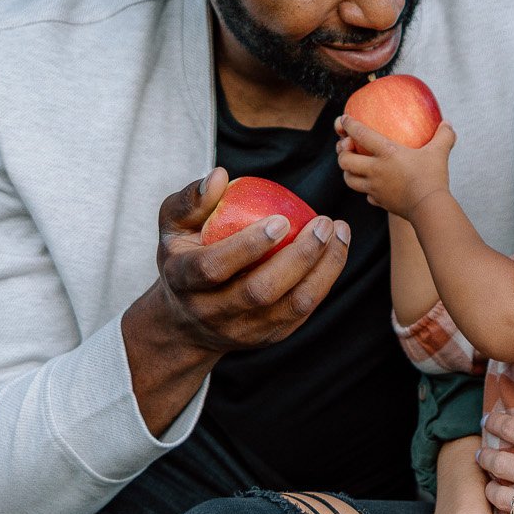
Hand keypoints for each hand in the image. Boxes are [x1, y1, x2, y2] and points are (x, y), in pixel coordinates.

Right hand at [139, 167, 351, 357]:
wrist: (187, 322)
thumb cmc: (184, 258)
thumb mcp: (174, 227)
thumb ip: (192, 200)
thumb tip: (219, 176)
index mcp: (183, 279)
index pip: (214, 268)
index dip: (247, 246)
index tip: (281, 219)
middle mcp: (212, 311)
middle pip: (260, 291)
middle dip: (299, 256)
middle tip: (323, 223)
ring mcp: (243, 330)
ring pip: (291, 306)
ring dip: (323, 269)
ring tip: (339, 233)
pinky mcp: (269, 337)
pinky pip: (303, 312)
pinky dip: (324, 281)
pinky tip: (335, 251)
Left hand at [335, 115, 456, 221]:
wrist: (429, 207)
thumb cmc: (432, 177)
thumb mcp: (439, 152)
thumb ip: (443, 135)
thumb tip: (447, 123)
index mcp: (387, 153)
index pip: (361, 134)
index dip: (349, 125)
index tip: (344, 119)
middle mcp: (376, 170)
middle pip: (345, 161)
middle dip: (342, 153)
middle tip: (347, 147)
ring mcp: (375, 188)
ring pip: (350, 180)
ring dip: (348, 172)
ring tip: (354, 166)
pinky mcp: (380, 202)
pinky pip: (367, 195)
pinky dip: (366, 190)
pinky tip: (373, 187)